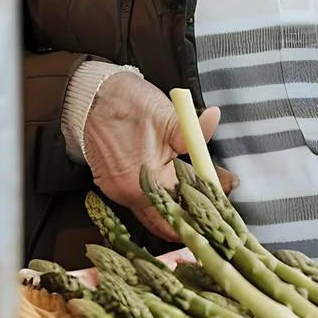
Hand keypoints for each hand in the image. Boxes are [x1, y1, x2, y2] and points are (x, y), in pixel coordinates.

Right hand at [83, 73, 236, 239]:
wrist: (90, 96)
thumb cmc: (127, 104)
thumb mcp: (168, 115)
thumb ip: (194, 131)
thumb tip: (215, 121)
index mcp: (145, 181)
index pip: (185, 205)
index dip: (209, 201)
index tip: (227, 190)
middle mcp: (128, 195)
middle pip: (167, 220)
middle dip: (193, 214)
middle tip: (215, 201)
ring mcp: (117, 191)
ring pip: (153, 213)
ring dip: (176, 206)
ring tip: (200, 194)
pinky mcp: (111, 184)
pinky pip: (140, 201)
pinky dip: (160, 197)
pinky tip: (176, 187)